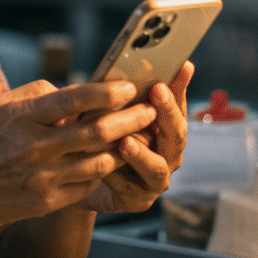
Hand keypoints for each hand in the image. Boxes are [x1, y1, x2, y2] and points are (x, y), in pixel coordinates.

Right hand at [0, 78, 156, 231]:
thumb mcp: (0, 106)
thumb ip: (38, 94)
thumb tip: (75, 92)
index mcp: (24, 117)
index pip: (75, 99)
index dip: (108, 93)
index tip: (129, 88)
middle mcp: (36, 147)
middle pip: (97, 132)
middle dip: (132, 120)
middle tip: (150, 111)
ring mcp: (43, 178)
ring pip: (100, 162)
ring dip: (125, 148)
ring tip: (139, 136)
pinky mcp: (47, 201)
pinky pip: (87, 185)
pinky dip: (102, 172)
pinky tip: (109, 161)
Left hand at [78, 61, 192, 213]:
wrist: (77, 176)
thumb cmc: (100, 136)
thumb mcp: (109, 110)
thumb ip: (124, 92)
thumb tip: (134, 57)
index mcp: (166, 129)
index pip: (178, 104)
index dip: (180, 86)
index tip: (181, 64)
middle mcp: (167, 154)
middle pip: (176, 134)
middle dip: (167, 112)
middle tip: (156, 91)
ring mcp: (156, 179)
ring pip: (157, 167)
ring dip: (142, 154)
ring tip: (126, 141)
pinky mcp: (138, 200)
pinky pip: (130, 189)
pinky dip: (117, 177)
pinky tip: (104, 167)